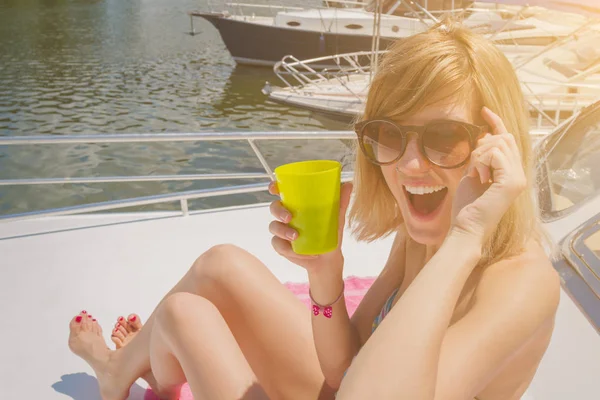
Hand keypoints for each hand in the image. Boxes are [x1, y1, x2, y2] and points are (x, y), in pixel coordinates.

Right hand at [268, 181, 352, 275]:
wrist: (328, 258)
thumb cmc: (330, 233)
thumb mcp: (337, 217)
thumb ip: (340, 201)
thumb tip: (349, 184)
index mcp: (296, 204)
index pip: (281, 192)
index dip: (274, 187)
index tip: (274, 189)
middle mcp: (286, 215)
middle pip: (274, 207)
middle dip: (279, 211)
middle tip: (290, 218)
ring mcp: (282, 231)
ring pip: (274, 227)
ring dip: (283, 231)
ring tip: (296, 237)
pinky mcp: (281, 246)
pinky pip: (278, 245)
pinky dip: (289, 250)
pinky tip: (300, 253)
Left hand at [451, 107, 526, 243]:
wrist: (466, 228)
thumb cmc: (467, 206)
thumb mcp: (473, 173)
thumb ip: (482, 156)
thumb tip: (486, 135)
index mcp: (512, 173)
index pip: (508, 139)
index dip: (497, 122)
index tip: (483, 110)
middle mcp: (519, 174)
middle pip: (504, 138)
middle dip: (482, 144)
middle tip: (472, 164)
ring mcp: (518, 178)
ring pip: (498, 144)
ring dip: (478, 156)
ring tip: (474, 174)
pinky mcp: (511, 182)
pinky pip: (495, 154)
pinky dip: (480, 162)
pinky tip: (477, 177)